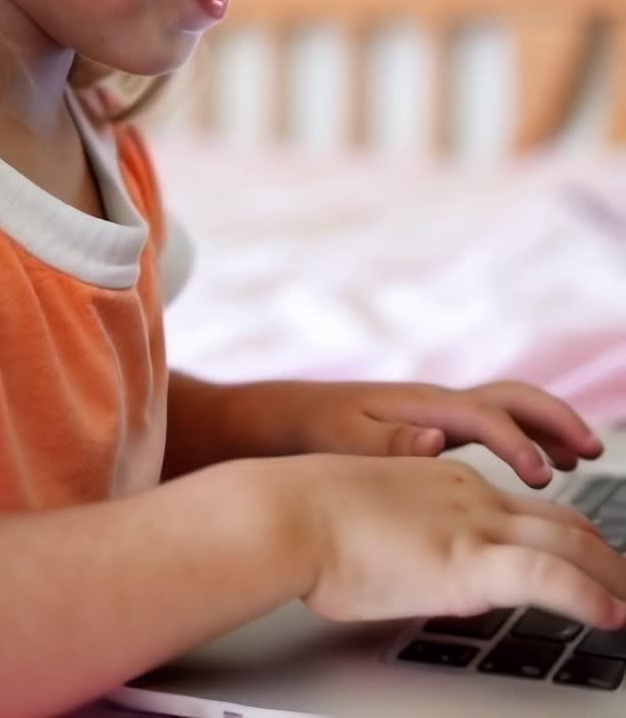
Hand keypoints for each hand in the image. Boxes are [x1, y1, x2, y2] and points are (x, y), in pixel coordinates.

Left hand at [272, 379, 602, 487]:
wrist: (284, 421)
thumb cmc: (313, 433)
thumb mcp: (343, 442)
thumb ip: (390, 446)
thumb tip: (435, 441)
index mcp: (420, 406)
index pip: (483, 417)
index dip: (518, 444)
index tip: (543, 477)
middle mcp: (437, 403)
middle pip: (511, 397)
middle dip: (554, 419)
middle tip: (591, 450)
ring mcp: (439, 414)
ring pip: (508, 410)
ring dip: (548, 427)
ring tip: (583, 457)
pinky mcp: (436, 430)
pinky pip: (494, 428)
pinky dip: (525, 440)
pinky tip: (540, 469)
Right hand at [293, 453, 625, 626]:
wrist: (290, 512)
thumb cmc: (313, 521)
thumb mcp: (374, 514)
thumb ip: (409, 527)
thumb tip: (414, 552)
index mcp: (450, 481)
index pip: (531, 508)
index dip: (572, 533)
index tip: (593, 555)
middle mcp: (473, 496)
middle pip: (564, 522)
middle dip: (606, 555)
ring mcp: (474, 525)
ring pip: (571, 544)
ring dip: (612, 575)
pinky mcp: (468, 562)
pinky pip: (550, 577)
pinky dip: (590, 596)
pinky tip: (612, 615)